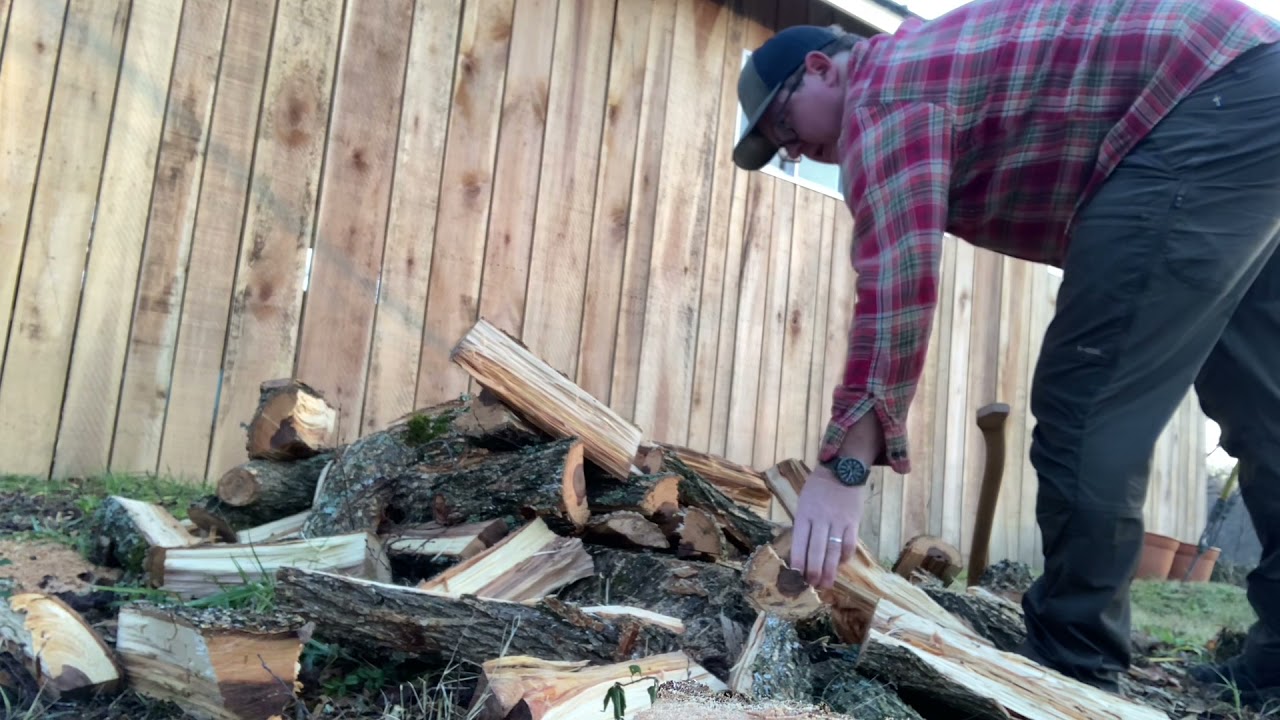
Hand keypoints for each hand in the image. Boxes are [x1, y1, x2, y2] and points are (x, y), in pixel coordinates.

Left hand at [790, 464, 867, 588]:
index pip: (799, 544)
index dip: (798, 563)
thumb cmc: (817, 488)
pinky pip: (849, 544)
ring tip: (826, 584)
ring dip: (830, 571)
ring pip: (833, 551)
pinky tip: (840, 565)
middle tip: (812, 586)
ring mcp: (838, 521)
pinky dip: (844, 557)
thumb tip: (802, 552)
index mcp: (804, 515)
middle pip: (817, 551)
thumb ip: (803, 526)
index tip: (796, 578)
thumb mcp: (803, 503)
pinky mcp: (853, 522)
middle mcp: (820, 520)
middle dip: (814, 572)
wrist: (842, 469)